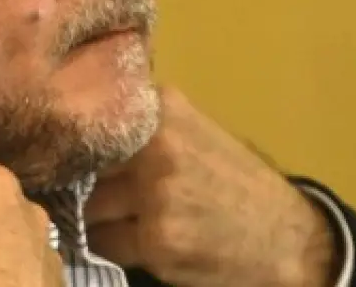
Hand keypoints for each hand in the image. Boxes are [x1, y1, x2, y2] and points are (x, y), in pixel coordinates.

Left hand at [86, 87, 338, 286]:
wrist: (289, 239)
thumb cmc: (238, 186)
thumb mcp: (196, 135)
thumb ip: (145, 130)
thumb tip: (76, 136)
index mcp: (166, 108)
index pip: (91, 120)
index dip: (76, 144)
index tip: (66, 157)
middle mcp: (158, 144)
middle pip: (82, 166)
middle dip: (82, 184)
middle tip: (93, 197)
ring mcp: (156, 193)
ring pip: (87, 208)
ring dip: (96, 219)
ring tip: (124, 222)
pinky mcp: (157, 240)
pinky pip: (104, 244)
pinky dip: (111, 247)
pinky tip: (139, 244)